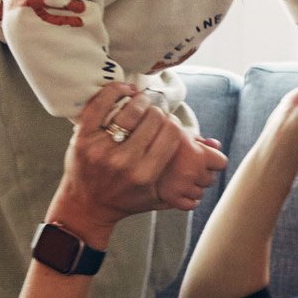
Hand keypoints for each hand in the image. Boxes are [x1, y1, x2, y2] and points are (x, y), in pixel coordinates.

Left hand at [52, 85, 193, 235]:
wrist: (85, 206)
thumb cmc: (124, 201)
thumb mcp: (158, 196)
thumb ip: (186, 178)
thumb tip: (214, 149)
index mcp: (145, 174)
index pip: (171, 134)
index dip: (173, 124)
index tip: (168, 125)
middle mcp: (124, 161)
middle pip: (154, 119)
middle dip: (158, 113)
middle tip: (155, 115)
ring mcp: (101, 148)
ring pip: (131, 109)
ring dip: (141, 101)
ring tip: (142, 103)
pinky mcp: (82, 138)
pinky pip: (100, 104)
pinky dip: (114, 91)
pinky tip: (125, 91)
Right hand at [156, 121, 227, 211]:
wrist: (131, 153)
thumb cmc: (156, 138)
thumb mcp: (178, 132)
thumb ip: (200, 139)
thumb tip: (216, 145)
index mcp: (198, 153)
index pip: (222, 162)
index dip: (213, 159)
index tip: (202, 156)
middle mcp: (193, 171)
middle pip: (211, 179)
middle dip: (202, 173)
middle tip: (186, 166)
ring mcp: (183, 187)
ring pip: (200, 193)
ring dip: (193, 187)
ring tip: (179, 177)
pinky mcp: (172, 199)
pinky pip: (190, 204)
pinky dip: (188, 200)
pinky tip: (180, 191)